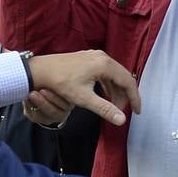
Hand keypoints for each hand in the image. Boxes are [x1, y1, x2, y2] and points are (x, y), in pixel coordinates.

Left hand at [25, 50, 140, 126]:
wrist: (40, 70)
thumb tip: (122, 120)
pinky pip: (105, 72)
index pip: (128, 82)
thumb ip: (105, 109)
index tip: (137, 112)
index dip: (134, 98)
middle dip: (125, 95)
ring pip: (114, 75)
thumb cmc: (60, 83)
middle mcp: (103, 57)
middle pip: (123, 77)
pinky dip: (108, 84)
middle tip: (122, 111)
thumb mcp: (83, 98)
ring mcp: (95, 56)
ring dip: (116, 90)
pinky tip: (104, 95)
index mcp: (105, 64)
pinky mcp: (88, 58)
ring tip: (113, 106)